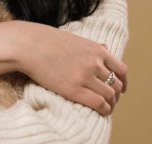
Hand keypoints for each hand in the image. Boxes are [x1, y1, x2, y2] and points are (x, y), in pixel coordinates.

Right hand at [9, 21, 127, 115]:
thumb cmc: (47, 41)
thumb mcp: (75, 39)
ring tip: (105, 108)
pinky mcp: (74, 89)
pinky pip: (99, 103)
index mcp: (96, 50)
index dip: (123, 82)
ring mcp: (85, 76)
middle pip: (116, 84)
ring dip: (111, 104)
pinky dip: (104, 110)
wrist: (28, 45)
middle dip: (116, 95)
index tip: (121, 89)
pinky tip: (102, 111)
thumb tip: (106, 47)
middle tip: (110, 101)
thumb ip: (92, 46)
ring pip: (110, 95)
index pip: (121, 69)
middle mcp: (95, 63)